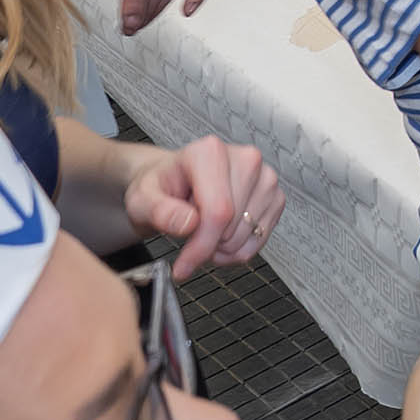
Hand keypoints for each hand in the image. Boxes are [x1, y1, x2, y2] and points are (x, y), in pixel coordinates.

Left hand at [121, 131, 282, 280]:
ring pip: (247, 236)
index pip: (218, 211)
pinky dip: (238, 250)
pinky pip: (259, 240)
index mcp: (211, 153)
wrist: (175, 182)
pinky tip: (220, 237)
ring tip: (203, 231)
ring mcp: (265, 177)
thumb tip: (189, 223)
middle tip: (188, 234)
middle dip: (207, 245)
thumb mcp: (143, 199)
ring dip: (222, 248)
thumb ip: (161, 211)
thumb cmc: (162, 187)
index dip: (201, 247)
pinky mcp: (275, 196)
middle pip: (233, 226)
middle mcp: (246, 159)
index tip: (183, 266)